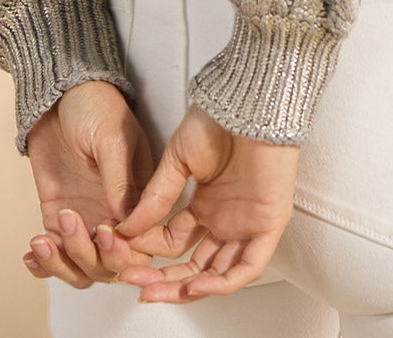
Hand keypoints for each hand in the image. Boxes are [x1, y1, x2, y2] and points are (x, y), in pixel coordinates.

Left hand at [20, 80, 166, 289]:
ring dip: (64, 264)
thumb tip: (125, 221)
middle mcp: (116, 215)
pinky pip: (56, 255)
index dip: (124, 250)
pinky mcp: (59, 217)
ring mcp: (87, 218)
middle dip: (91, 256)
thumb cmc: (95, 107)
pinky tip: (32, 255)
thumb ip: (119, 180)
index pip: (141, 244)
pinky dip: (45, 265)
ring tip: (43, 241)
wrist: (60, 94)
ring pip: (84, 268)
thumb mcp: (111, 138)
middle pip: (111, 265)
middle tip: (71, 223)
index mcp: (140, 197)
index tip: (104, 232)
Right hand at [105, 102, 299, 301]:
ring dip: (188, 287)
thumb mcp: (178, 160)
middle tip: (136, 284)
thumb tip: (127, 227)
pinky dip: (223, 282)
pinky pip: (248, 266)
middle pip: (194, 265)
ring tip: (156, 290)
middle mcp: (225, 219)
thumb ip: (156, 197)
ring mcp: (247, 225)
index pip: (174, 242)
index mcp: (205, 204)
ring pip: (218, 273)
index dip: (148, 250)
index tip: (124, 250)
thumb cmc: (218, 118)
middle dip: (163, 279)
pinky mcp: (269, 225)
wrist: (247, 102)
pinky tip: (196, 284)